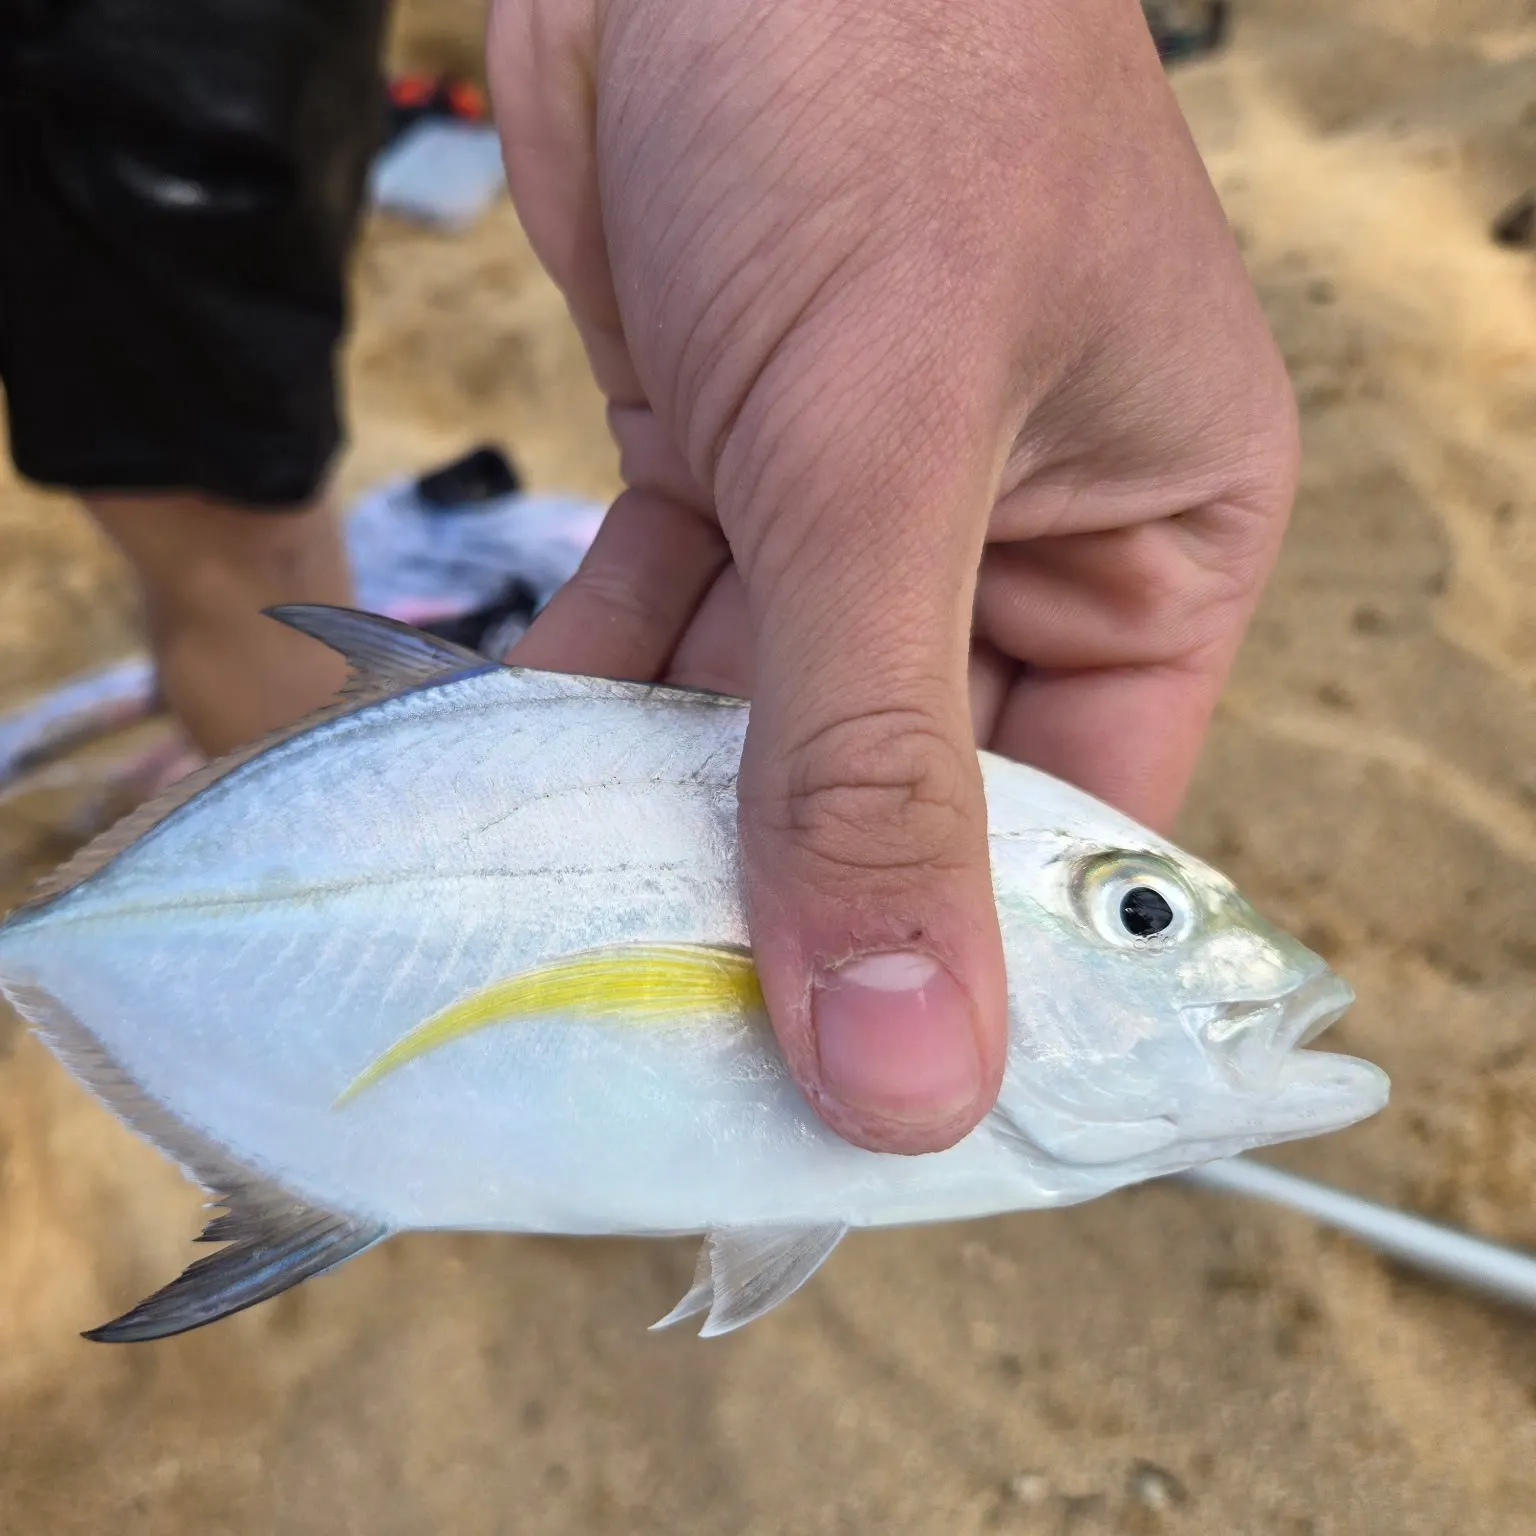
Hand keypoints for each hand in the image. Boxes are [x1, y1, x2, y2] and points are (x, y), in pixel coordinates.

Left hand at [488, 0, 1297, 1153]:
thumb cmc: (883, 85)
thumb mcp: (886, 443)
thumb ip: (871, 756)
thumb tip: (904, 1055)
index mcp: (1154, 543)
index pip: (1082, 826)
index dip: (978, 979)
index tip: (861, 1106)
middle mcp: (1013, 543)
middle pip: (909, 795)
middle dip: (796, 905)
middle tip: (680, 1039)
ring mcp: (860, 510)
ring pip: (763, 722)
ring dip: (663, 809)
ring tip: (573, 928)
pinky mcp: (727, 460)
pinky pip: (662, 626)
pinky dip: (589, 697)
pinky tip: (517, 778)